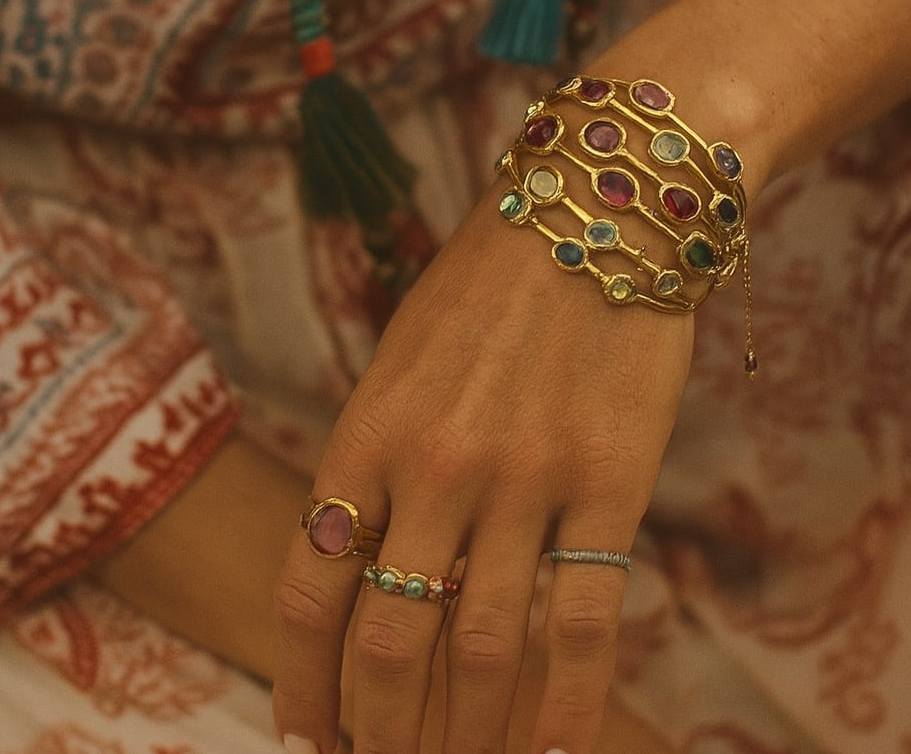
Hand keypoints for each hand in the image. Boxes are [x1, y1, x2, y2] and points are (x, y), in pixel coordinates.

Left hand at [272, 183, 691, 753]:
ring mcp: (524, 481)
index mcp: (368, 434)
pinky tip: (551, 753)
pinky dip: (566, 704)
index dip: (302, 682)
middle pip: (389, 642)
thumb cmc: (485, 284)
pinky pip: (582, 621)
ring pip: (482, 650)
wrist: (593, 211)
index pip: (312, 590)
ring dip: (462, 733)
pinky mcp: (609, 483)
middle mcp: (436, 469)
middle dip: (378, 728)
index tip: (306, 735)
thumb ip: (379, 457)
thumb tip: (366, 558)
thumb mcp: (400, 359)